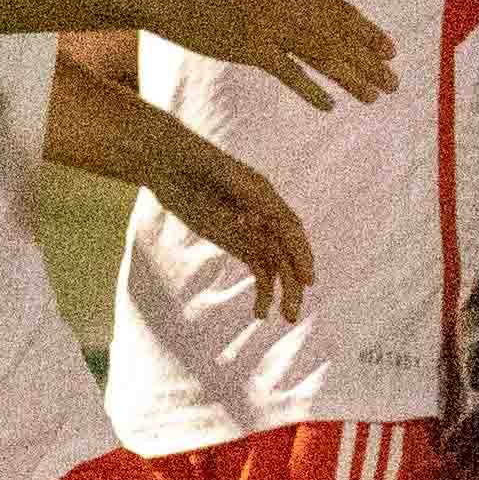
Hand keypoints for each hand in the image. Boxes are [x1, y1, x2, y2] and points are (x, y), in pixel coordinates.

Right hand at [133, 0, 397, 110]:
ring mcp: (268, 22)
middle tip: (395, 82)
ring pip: (323, 53)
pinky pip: (289, 72)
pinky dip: (312, 90)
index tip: (390, 51)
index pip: (341, 9)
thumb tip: (307, 4)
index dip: (368, 32)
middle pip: (339, 34)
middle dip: (370, 60)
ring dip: (351, 77)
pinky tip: (330, 106)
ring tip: (374, 97)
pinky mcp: (248, 45)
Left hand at [147, 135, 318, 319]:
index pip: (290, 229)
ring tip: (285, 317)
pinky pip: (260, 269)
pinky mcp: (240, 242)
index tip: (306, 279)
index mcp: (266, 196)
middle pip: (287, 253)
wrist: (172, 164)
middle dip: (294, 282)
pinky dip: (264, 290)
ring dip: (284, 291)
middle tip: (291, 312)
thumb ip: (241, 191)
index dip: (300, 254)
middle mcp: (267, 215)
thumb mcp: (217, 174)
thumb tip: (263, 209)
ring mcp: (254, 230)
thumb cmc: (195, 162)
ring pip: (278, 265)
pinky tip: (260, 312)